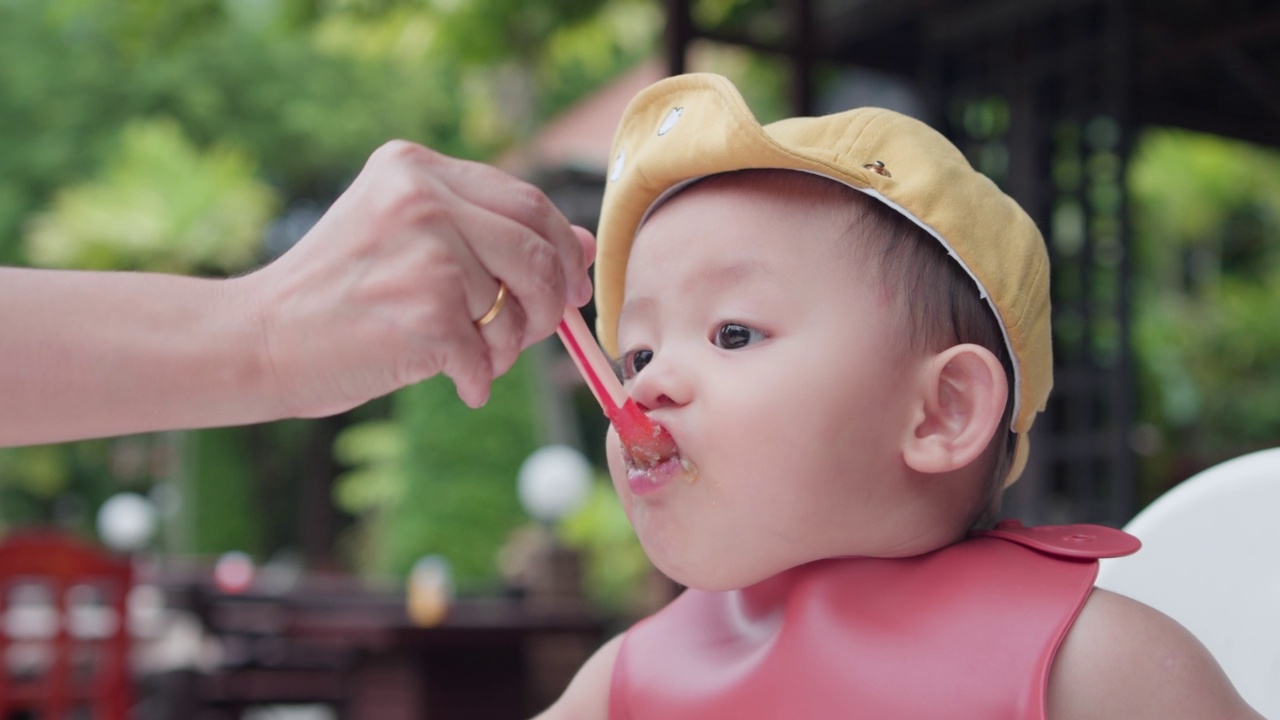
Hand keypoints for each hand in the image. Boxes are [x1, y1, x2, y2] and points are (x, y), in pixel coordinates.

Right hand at [243, 140, 595, 414]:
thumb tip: (587, 247)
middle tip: (533, 331)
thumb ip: (490, 235)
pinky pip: (488, 357)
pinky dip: (478, 381)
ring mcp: (427, 253)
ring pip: (519, 309)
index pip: (527, 201)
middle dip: (549, 301)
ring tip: (474, 357)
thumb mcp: (409, 241)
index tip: (569, 284)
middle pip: (538, 251)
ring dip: (509, 348)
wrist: (257, 339)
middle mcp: (423, 198)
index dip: (562, 247)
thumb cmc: (337, 296)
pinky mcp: (426, 312)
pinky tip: (451, 379)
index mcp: (416, 168)